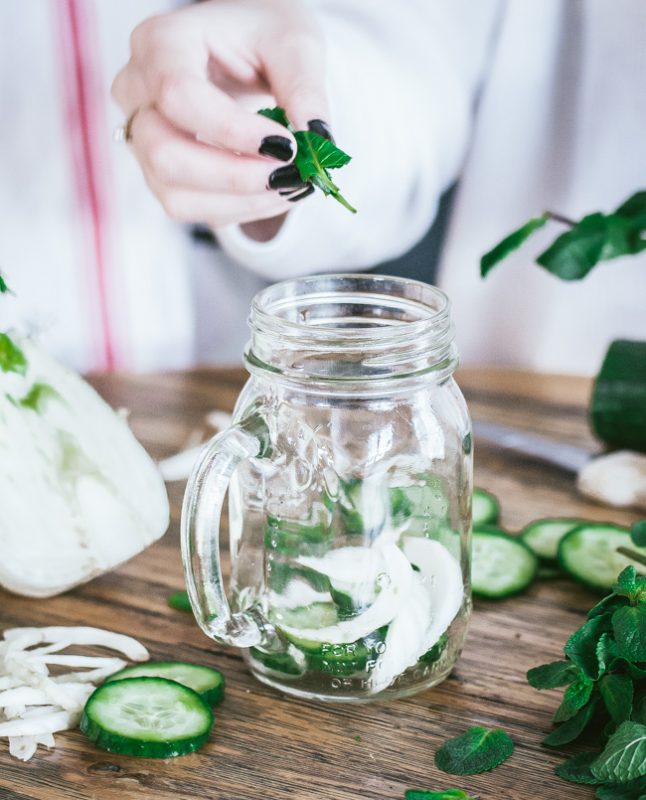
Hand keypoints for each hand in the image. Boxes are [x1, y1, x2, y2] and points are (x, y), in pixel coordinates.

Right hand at [112, 0, 331, 229]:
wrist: (247, 51)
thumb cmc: (263, 37)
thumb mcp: (294, 44)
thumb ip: (305, 89)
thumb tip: (318, 141)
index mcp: (161, 42)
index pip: (178, 95)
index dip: (232, 131)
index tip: (286, 146)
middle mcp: (137, 91)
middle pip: (165, 153)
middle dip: (235, 176)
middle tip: (290, 174)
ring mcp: (141, 136)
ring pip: (173, 193)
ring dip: (240, 201)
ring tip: (290, 185)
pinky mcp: (158, 172)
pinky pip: (189, 208)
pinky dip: (237, 209)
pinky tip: (272, 192)